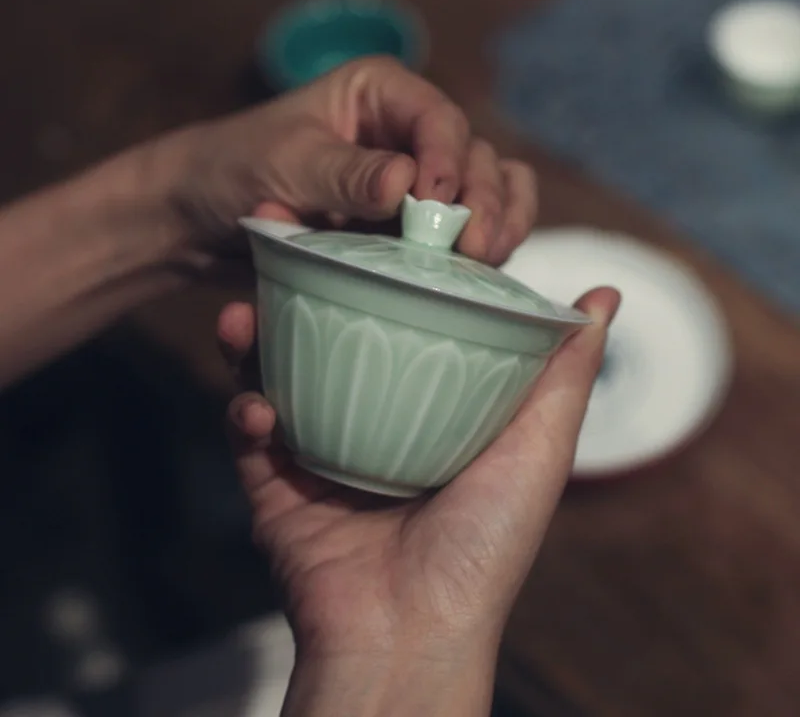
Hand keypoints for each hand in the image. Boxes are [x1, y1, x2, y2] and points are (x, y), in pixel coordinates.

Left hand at [162, 56, 535, 265]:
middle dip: (484, 198)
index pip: (437, 119)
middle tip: (476, 246)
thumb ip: (344, 174)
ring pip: (484, 190)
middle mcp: (406, 133)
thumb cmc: (234, 168)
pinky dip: (478, 246)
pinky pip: (461, 230)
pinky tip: (479, 271)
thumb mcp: (284, 163)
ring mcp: (413, 181)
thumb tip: (407, 185)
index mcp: (379, 94)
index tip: (439, 205)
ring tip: (486, 259)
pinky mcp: (408, 225)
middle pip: (474, 155)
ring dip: (497, 221)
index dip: (449, 160)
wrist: (200, 217)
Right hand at [218, 288, 619, 715]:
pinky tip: (257, 406)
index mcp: (423, 406)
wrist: (414, 636)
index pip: (396, 321)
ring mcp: (317, 450)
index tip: (366, 231)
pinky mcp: (276, 486)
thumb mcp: (539, 447)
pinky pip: (249, 435)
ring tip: (239, 312)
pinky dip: (245, 412)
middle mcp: (368, 419)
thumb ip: (567, 372)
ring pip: (273, 374)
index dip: (379, 274)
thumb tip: (604, 294)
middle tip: (283, 252)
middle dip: (297, 292)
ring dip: (250, 339)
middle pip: (325, 338)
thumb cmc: (486, 544)